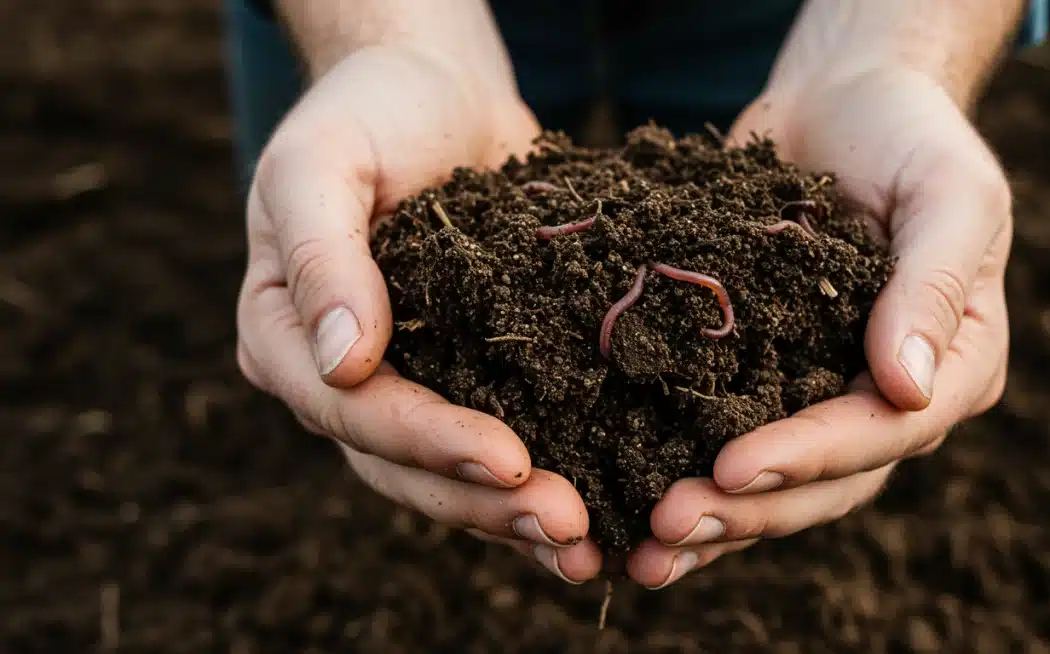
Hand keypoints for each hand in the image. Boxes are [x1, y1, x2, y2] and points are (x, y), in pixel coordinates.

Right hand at [235, 45, 601, 583]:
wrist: (435, 91)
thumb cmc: (372, 110)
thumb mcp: (324, 161)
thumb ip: (322, 254)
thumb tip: (342, 362)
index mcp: (284, 334)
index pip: (353, 410)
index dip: (429, 441)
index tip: (509, 460)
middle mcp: (338, 377)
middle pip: (402, 464)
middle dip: (482, 500)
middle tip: (568, 526)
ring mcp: (405, 380)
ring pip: (447, 474)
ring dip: (512, 514)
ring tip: (586, 545)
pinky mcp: (467, 372)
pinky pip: (496, 437)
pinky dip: (535, 480)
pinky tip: (596, 512)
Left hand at [626, 66, 1012, 587]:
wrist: (842, 100)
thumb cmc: (907, 134)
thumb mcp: (948, 193)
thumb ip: (934, 284)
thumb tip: (909, 390)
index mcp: (952, 365)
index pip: (884, 431)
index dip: (809, 456)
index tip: (731, 467)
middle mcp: (888, 399)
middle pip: (825, 482)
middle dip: (746, 508)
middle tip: (665, 525)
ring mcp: (821, 393)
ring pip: (773, 482)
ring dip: (711, 519)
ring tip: (641, 548)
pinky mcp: (760, 375)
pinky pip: (724, 437)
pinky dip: (681, 472)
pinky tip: (624, 504)